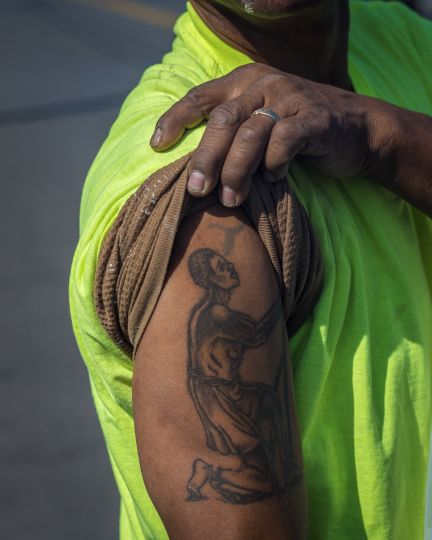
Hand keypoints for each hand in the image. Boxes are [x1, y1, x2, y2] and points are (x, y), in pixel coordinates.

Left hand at [150, 63, 400, 206]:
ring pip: (251, 134)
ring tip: (229, 199)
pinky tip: (274, 179)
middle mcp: (265, 84)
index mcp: (245, 82)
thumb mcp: (263, 123)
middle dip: (206, 158)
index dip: (175, 119)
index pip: (201, 96)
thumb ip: (234, 133)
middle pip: (223, 120)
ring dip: (236, 170)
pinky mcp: (315, 119)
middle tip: (195, 190)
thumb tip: (196, 170)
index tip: (156, 146)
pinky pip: (285, 142)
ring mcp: (291, 99)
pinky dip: (274, 164)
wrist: (359, 128)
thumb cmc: (301, 132)